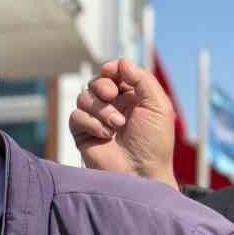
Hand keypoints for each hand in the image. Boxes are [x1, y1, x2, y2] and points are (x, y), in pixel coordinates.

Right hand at [70, 60, 178, 189]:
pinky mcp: (82, 133)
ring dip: (101, 109)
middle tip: (113, 97)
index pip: (115, 74)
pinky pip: (75, 116)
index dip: (111, 70)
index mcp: (132, 97)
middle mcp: (113, 106)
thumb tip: (121, 62)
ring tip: (116, 126)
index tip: (113, 73)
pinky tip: (104, 135)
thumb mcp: (158, 105)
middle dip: (103, 86)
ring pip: (84, 98)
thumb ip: (142, 79)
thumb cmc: (154, 143)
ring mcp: (96, 120)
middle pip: (96, 82)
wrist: (140, 172)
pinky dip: (90, 123)